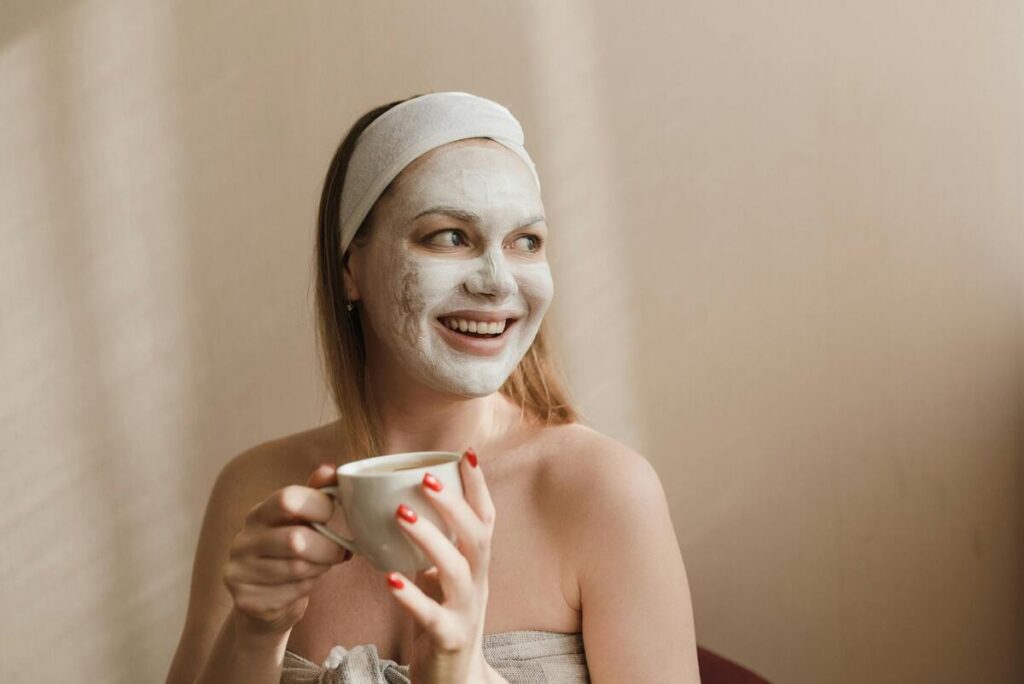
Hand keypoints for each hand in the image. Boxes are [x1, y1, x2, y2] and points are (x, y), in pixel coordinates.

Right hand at [223, 463, 350, 637]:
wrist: (264, 602)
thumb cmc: (289, 553)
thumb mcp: (301, 521)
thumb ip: (316, 494)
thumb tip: (330, 468)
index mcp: (259, 514)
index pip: (288, 499)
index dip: (320, 507)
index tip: (331, 517)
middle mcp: (243, 540)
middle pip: (296, 539)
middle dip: (327, 548)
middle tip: (337, 553)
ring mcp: (239, 571)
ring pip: (297, 568)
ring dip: (319, 568)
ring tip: (319, 566)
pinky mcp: (246, 600)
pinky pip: (292, 592)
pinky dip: (307, 588)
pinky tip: (302, 584)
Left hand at [385, 447, 504, 683]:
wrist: (455, 681)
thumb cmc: (444, 622)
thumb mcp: (444, 580)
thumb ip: (434, 547)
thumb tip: (404, 503)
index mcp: (477, 565)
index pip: (485, 518)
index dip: (479, 486)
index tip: (466, 453)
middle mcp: (479, 584)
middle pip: (477, 537)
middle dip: (454, 504)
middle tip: (424, 479)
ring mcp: (467, 611)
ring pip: (457, 570)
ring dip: (430, 538)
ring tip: (400, 514)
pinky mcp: (449, 638)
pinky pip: (431, 614)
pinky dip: (411, 594)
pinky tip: (388, 577)